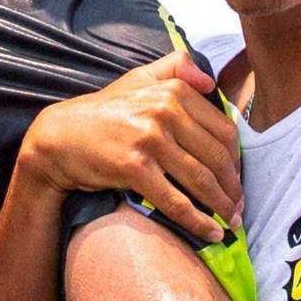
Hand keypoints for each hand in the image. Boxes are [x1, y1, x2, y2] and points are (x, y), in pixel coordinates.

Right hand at [16, 54, 239, 242]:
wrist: (60, 136)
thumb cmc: (103, 111)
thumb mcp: (138, 77)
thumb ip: (176, 67)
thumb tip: (210, 81)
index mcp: (173, 91)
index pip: (223, 130)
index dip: (237, 159)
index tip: (237, 178)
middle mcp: (165, 111)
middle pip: (216, 157)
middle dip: (234, 187)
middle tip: (240, 207)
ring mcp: (150, 140)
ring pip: (201, 180)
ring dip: (222, 207)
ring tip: (232, 222)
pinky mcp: (135, 168)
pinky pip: (175, 201)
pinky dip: (198, 221)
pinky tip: (211, 233)